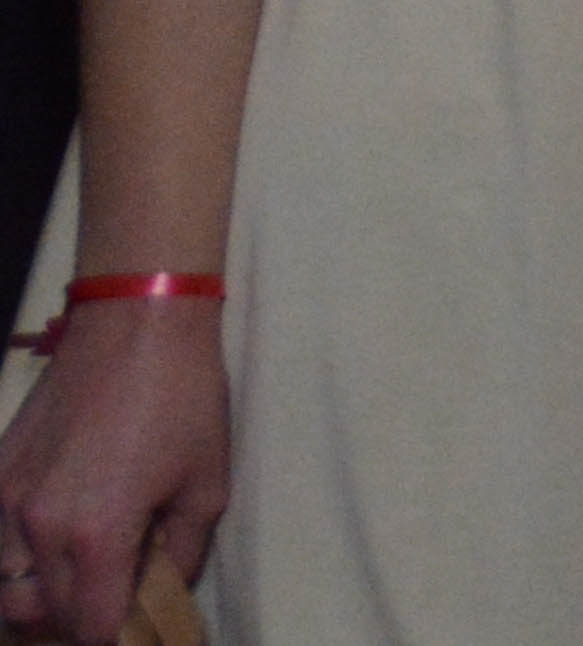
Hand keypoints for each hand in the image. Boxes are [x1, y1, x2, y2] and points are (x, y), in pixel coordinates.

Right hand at [0, 298, 228, 643]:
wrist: (135, 324)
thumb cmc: (182, 399)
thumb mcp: (206, 484)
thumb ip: (182, 552)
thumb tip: (164, 589)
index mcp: (96, 535)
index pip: (91, 626)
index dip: (116, 636)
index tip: (134, 627)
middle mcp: (39, 527)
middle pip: (41, 615)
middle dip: (78, 620)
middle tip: (113, 601)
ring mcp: (7, 500)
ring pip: (6, 586)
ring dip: (39, 594)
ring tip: (81, 576)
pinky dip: (18, 555)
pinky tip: (56, 536)